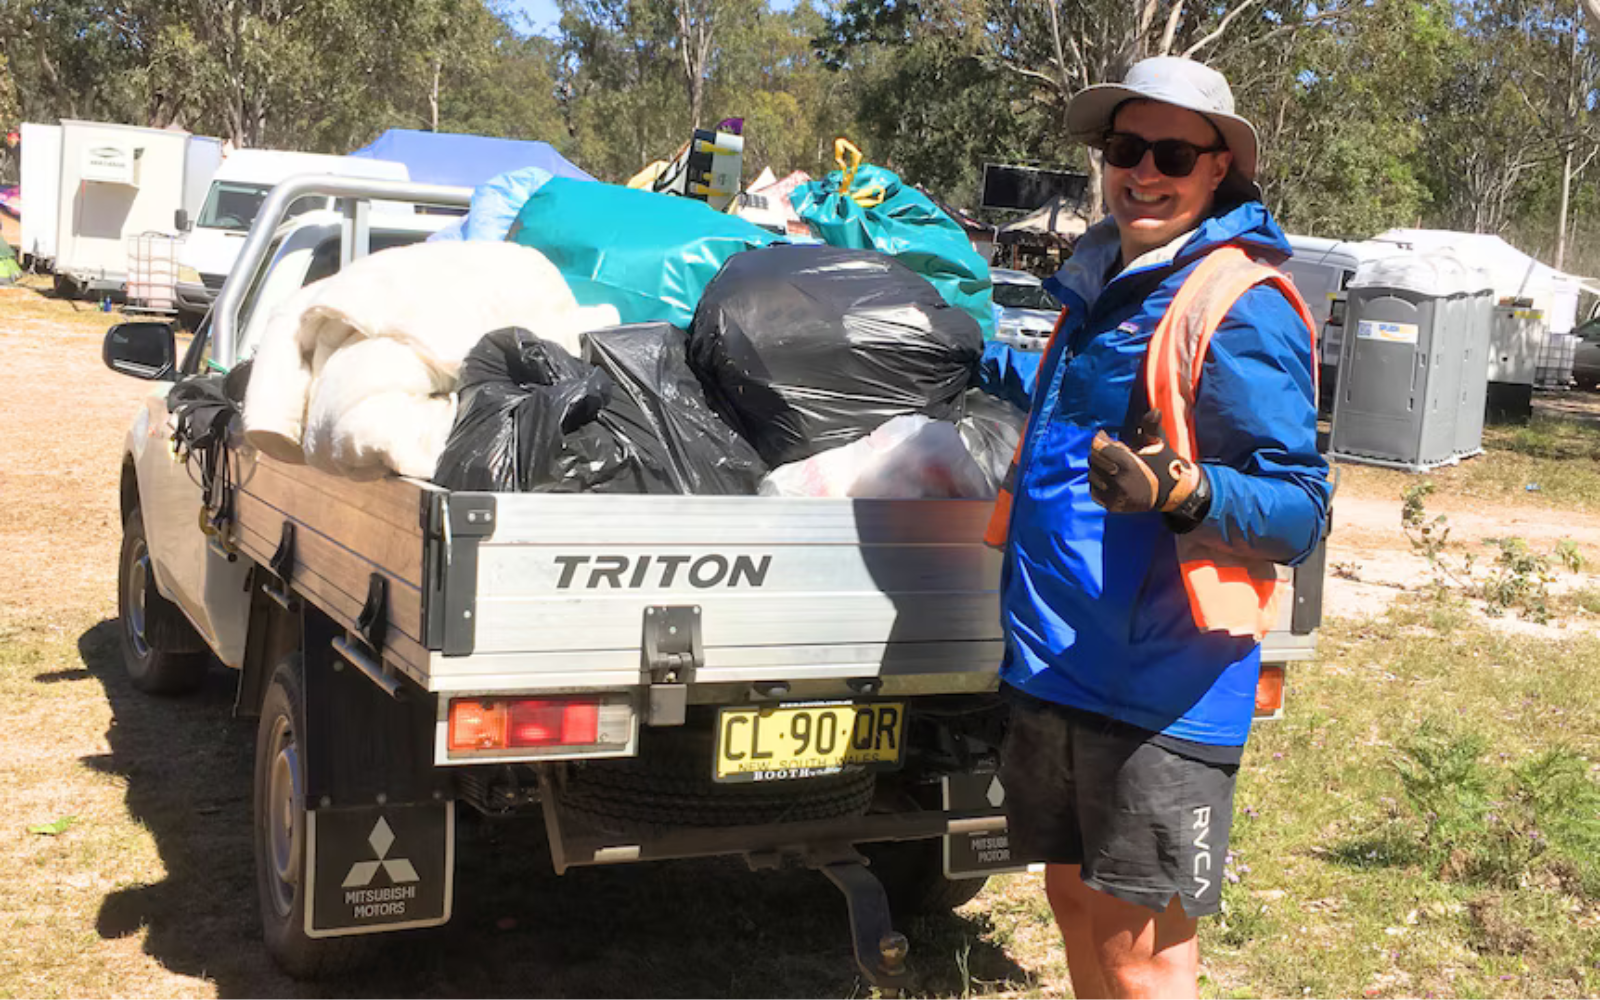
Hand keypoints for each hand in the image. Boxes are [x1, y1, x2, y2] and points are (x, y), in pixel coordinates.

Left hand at [1088, 409, 1207, 515]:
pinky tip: (1109, 477)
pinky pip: (1094, 491)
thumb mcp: (1157, 443)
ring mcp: (1115, 496)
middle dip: (1100, 451)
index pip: (1098, 447)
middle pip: (1093, 459)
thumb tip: (1154, 411)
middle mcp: (1119, 482)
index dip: (1100, 438)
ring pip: (1092, 475)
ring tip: (1111, 464)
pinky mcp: (1113, 506)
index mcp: (1128, 464)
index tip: (1104, 435)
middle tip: (1111, 450)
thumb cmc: (1163, 463)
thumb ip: (1151, 426)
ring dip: (1098, 466)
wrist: (1172, 492)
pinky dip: (1098, 483)